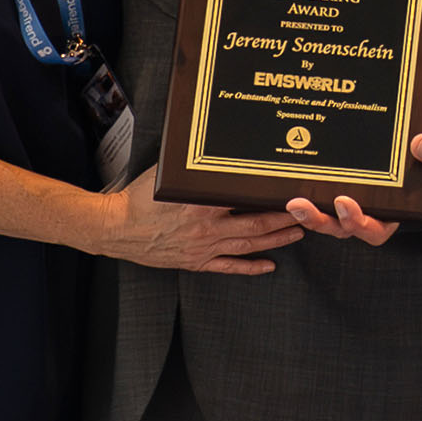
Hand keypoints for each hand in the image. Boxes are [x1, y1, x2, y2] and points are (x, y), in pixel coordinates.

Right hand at [98, 166, 303, 274]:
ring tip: (297, 233)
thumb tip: (218, 154)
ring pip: (248, 245)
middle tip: (305, 212)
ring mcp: (203, 247)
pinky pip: (229, 266)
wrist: (115, 227)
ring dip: (276, 240)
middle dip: (284, 219)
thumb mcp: (169, 176)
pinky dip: (251, 267)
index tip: (289, 189)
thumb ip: (195, 171)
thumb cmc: (138, 198)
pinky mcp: (196, 261)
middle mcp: (206, 227)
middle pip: (255, 224)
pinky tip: (269, 265)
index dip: (269, 195)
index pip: (244, 198)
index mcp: (200, 203)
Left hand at [284, 117, 421, 245]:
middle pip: (340, 228)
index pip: (375, 229)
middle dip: (320, 221)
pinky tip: (284, 176)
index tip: (346, 203)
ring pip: (323, 215)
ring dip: (305, 212)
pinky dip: (301, 188)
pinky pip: (316, 192)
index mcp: (396, 209)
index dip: (358, 223)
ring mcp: (350, 195)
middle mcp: (369, 208)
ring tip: (290, 199)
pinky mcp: (335, 181)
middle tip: (302, 205)